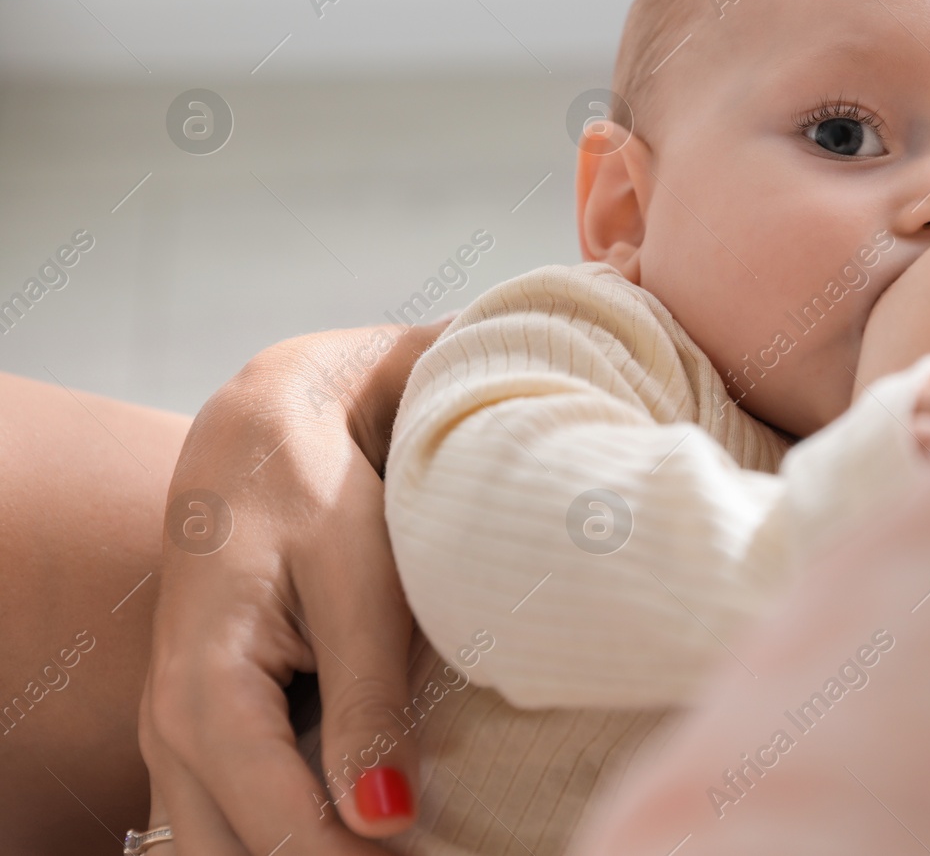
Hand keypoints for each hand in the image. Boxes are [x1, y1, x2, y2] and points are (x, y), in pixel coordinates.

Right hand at [138, 319, 446, 854]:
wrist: (261, 445)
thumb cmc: (318, 498)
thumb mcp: (360, 588)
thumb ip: (369, 706)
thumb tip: (384, 820)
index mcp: (206, 696)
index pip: (282, 834)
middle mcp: (171, 734)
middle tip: (428, 847)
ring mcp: (177, 742)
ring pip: (226, 852)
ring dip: (307, 851)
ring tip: (407, 836)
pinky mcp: (205, 739)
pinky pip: (233, 820)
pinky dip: (290, 831)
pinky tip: (365, 813)